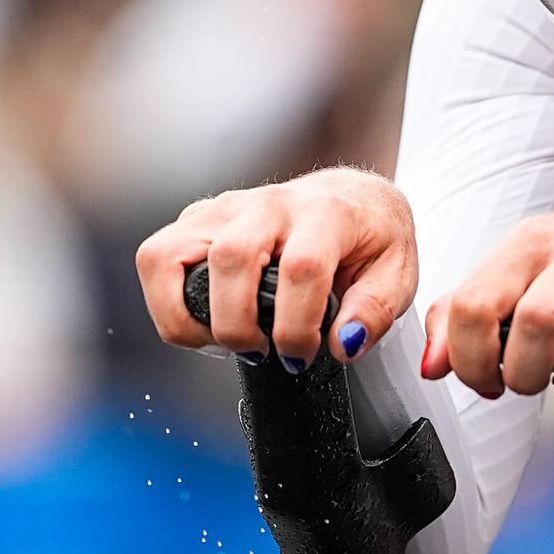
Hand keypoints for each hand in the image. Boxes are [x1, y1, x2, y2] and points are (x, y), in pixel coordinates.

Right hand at [135, 168, 415, 367]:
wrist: (352, 197)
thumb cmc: (371, 239)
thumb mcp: (398, 274)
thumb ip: (375, 311)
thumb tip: (343, 345)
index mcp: (325, 213)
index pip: (300, 268)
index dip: (296, 326)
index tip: (302, 356)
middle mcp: (269, 203)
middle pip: (229, 258)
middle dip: (238, 325)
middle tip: (262, 353)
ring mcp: (225, 207)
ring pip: (168, 254)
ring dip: (184, 314)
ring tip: (221, 341)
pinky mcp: (197, 219)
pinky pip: (155, 258)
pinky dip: (167, 303)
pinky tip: (206, 322)